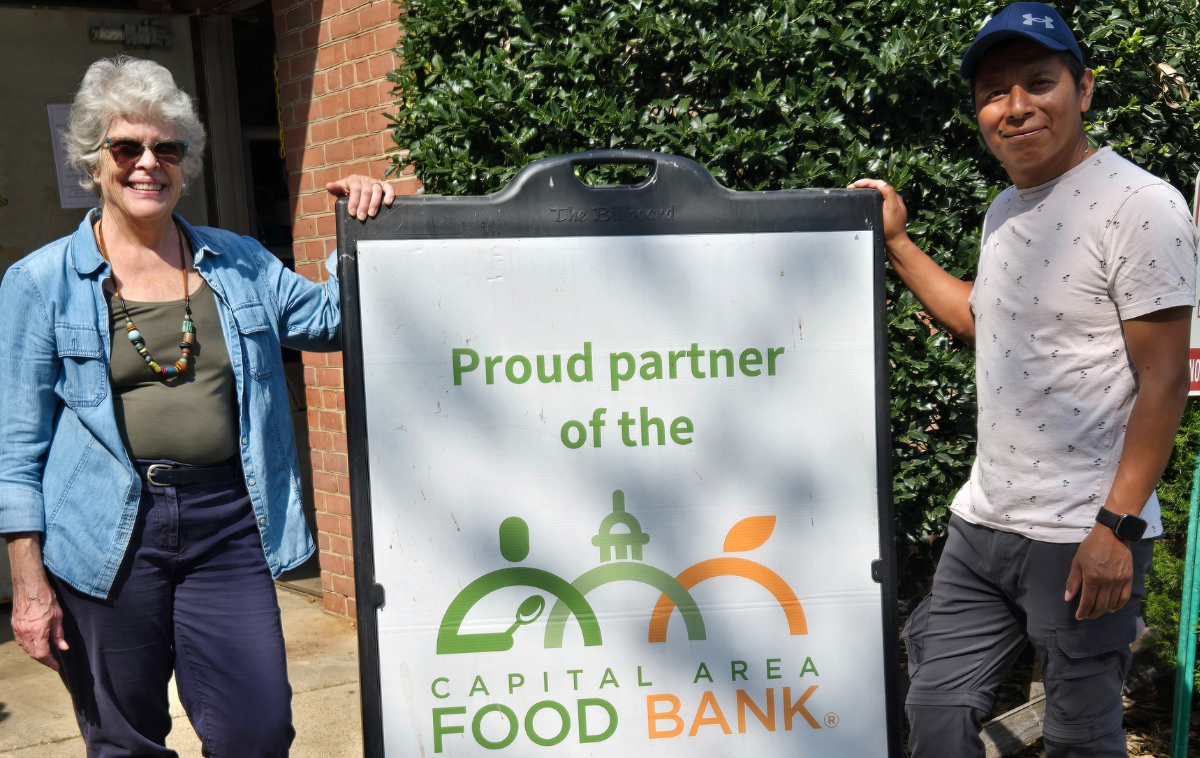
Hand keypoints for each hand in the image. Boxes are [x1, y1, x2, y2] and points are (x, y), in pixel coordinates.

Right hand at [7, 535, 67, 669]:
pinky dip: (28, 646)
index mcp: (37, 631)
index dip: (50, 662)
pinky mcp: (14, 625)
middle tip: (52, 660)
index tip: (56, 666)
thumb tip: (63, 648)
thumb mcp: (58, 616)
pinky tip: (35, 644)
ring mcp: (17, 629)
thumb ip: (59, 634)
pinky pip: (20, 641)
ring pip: (25, 648)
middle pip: (33, 653)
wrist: (29, 585)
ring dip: (35, 653)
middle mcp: (25, 633)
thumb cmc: (45, 598)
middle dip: (43, 659)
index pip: (42, 654)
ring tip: (45, 653)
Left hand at [326, 175, 396, 220]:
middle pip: (366, 191)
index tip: (352, 213)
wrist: (357, 190)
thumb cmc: (348, 193)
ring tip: (372, 214)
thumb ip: (336, 189)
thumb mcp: (340, 191)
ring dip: (375, 203)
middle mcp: (365, 179)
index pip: (355, 189)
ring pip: (377, 190)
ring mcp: (375, 182)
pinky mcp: (383, 186)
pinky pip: (388, 187)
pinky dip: (390, 194)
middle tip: (361, 217)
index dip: (354, 201)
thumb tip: (328, 186)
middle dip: (363, 205)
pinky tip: (387, 203)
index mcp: (354, 179)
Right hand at [848, 179, 910, 249]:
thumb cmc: (892, 227)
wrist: (894, 242)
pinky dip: (865, 198)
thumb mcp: (892, 208)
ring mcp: (886, 206)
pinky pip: (873, 201)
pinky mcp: (882, 212)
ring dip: (863, 191)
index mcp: (893, 197)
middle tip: (850, 188)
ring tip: (853, 192)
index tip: (854, 185)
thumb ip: (888, 193)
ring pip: (874, 194)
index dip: (866, 182)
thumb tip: (880, 182)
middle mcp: (890, 199)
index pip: (879, 184)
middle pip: (876, 187)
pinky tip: (859, 201)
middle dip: (863, 185)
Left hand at [1065, 527, 1133, 619]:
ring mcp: (1119, 581)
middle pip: (1100, 605)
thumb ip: (1073, 581)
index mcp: (1092, 578)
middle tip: (1087, 616)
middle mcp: (1107, 582)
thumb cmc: (1091, 546)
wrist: (1113, 534)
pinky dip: (1118, 606)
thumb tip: (1068, 598)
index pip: (1087, 601)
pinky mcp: (1129, 579)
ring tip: (1097, 612)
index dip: (1083, 611)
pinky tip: (1112, 608)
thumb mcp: (1077, 561)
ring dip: (1104, 611)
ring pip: (1112, 603)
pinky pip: (1124, 598)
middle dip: (1093, 613)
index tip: (1079, 616)